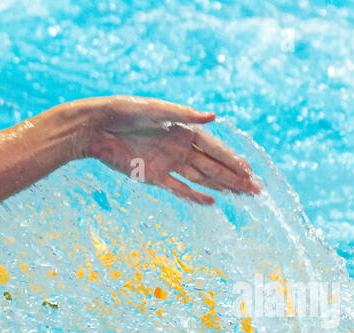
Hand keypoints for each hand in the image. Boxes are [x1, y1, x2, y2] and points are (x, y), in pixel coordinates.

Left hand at [78, 96, 260, 204]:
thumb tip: (213, 117)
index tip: (250, 172)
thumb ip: (184, 115)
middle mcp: (180, 148)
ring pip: (201, 179)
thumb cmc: (127, 111)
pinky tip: (212, 202)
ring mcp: (167, 163)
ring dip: (222, 187)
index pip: (216, 149)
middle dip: (235, 178)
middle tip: (257, 191)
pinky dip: (194, 196)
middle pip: (213, 166)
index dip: (233, 161)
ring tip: (243, 196)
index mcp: (185, 130)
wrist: (96, 127)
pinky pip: (178, 188)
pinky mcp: (152, 176)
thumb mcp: (156, 110)